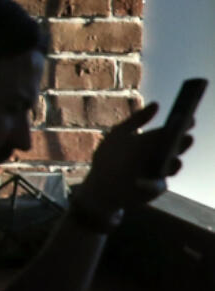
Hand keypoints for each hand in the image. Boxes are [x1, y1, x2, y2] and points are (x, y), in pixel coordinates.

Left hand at [72, 103, 194, 219]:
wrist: (102, 184)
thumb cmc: (111, 157)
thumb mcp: (120, 133)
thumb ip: (138, 119)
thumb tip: (157, 104)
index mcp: (153, 141)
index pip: (170, 131)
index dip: (181, 124)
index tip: (187, 118)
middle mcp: (160, 156)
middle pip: (176, 147)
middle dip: (182, 141)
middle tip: (184, 135)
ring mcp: (160, 172)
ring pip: (174, 164)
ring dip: (174, 161)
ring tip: (173, 154)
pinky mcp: (157, 187)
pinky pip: (160, 183)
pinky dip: (157, 180)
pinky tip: (151, 173)